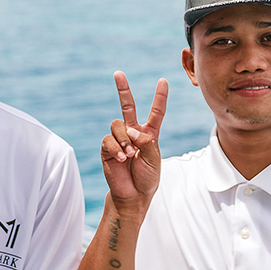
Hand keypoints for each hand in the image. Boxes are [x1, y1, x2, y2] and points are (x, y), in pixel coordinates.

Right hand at [101, 72, 167, 212]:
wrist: (133, 195)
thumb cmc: (147, 178)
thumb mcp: (154, 158)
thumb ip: (146, 141)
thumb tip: (130, 129)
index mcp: (150, 134)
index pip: (156, 112)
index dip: (159, 97)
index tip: (163, 81)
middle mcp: (133, 132)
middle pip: (127, 106)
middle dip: (123, 89)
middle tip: (118, 73)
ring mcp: (119, 139)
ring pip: (117, 124)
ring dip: (125, 139)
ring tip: (130, 155)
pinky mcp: (107, 148)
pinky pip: (109, 140)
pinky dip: (117, 148)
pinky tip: (122, 159)